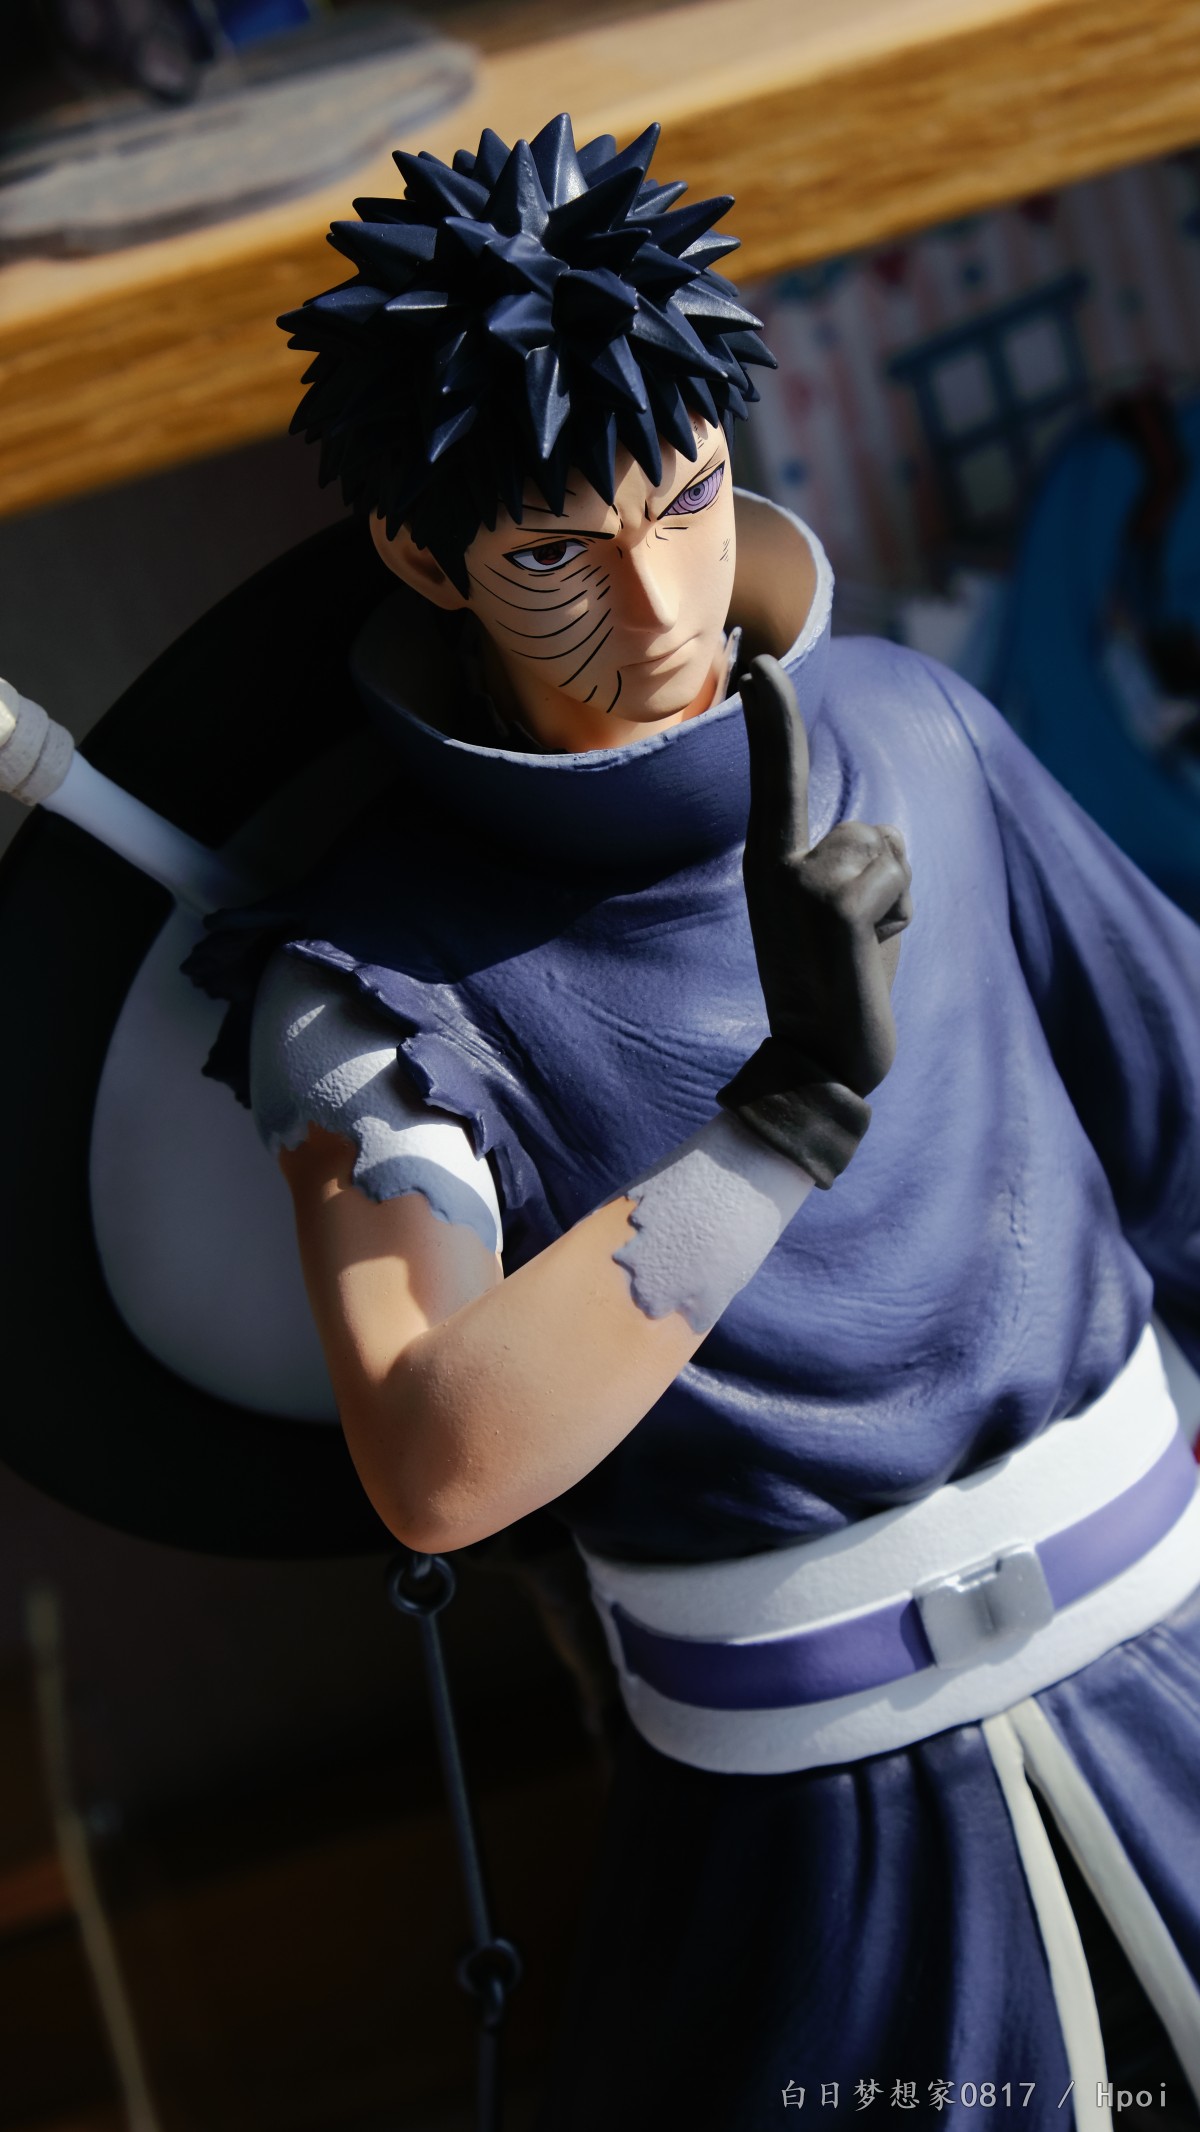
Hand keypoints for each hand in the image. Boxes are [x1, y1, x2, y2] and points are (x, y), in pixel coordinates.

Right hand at [739, 655, 911, 1095]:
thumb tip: (885, 837)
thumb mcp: (838, 911)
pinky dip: (900, 918)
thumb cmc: (840, 989)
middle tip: (852, 944)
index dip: (773, 716)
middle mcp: (773, 864)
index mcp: (769, 863)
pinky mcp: (830, 907)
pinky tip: (868, 957)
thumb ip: (853, 862)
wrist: (819, 1065)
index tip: (758, 662)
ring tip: (860, 951)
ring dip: (896, 902)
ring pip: (887, 852)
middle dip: (887, 881)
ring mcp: (799, 883)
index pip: (776, 774)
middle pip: (871, 830)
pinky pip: (897, 880)